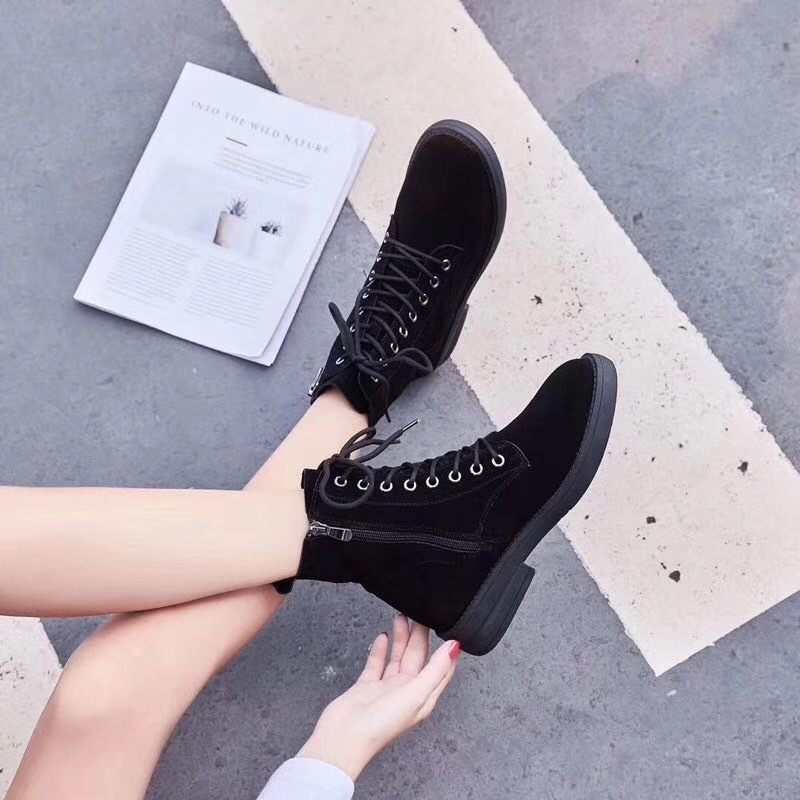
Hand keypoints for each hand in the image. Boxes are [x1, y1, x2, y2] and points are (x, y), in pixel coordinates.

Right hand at [298, 616, 460, 779]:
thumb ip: (435, 669)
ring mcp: (386, 690)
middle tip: (419, 614)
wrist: (344, 737)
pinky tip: (383, 636)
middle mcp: (406, 693)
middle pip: (418, 659)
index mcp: (423, 698)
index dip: (445, 650)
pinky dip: (381, 650)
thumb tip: (454, 648)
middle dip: (420, 636)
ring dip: (401, 638)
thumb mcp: (416, 694)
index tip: (448, 629)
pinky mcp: (367, 687)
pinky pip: (377, 664)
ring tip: (402, 617)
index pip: (440, 669)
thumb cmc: (381, 725)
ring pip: (398, 658)